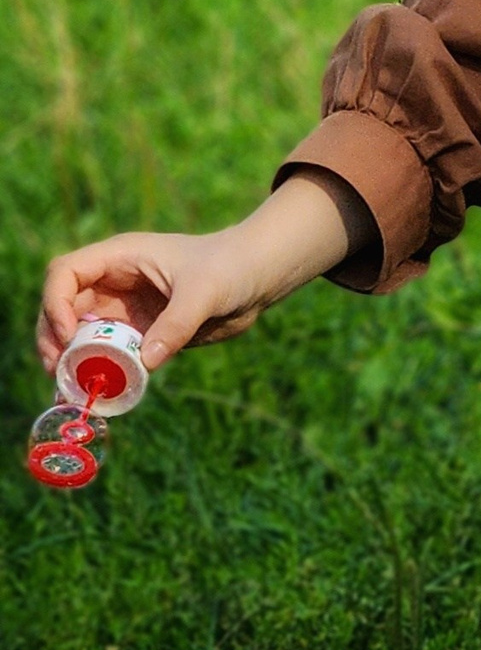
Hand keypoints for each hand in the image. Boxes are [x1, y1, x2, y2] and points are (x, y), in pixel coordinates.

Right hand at [37, 175, 359, 375]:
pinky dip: (99, 370)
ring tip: (70, 389)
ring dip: (71, 360)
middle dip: (54, 337)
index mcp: (120, 258)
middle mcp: (114, 282)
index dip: (57, 302)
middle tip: (57, 371)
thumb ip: (177, 324)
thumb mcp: (206, 291)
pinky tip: (97, 392)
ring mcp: (124, 308)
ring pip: (81, 334)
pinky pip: (110, 352)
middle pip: (63, 307)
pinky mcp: (140, 332)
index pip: (66, 273)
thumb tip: (144, 362)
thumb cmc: (232, 266)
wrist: (258, 276)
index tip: (70, 334)